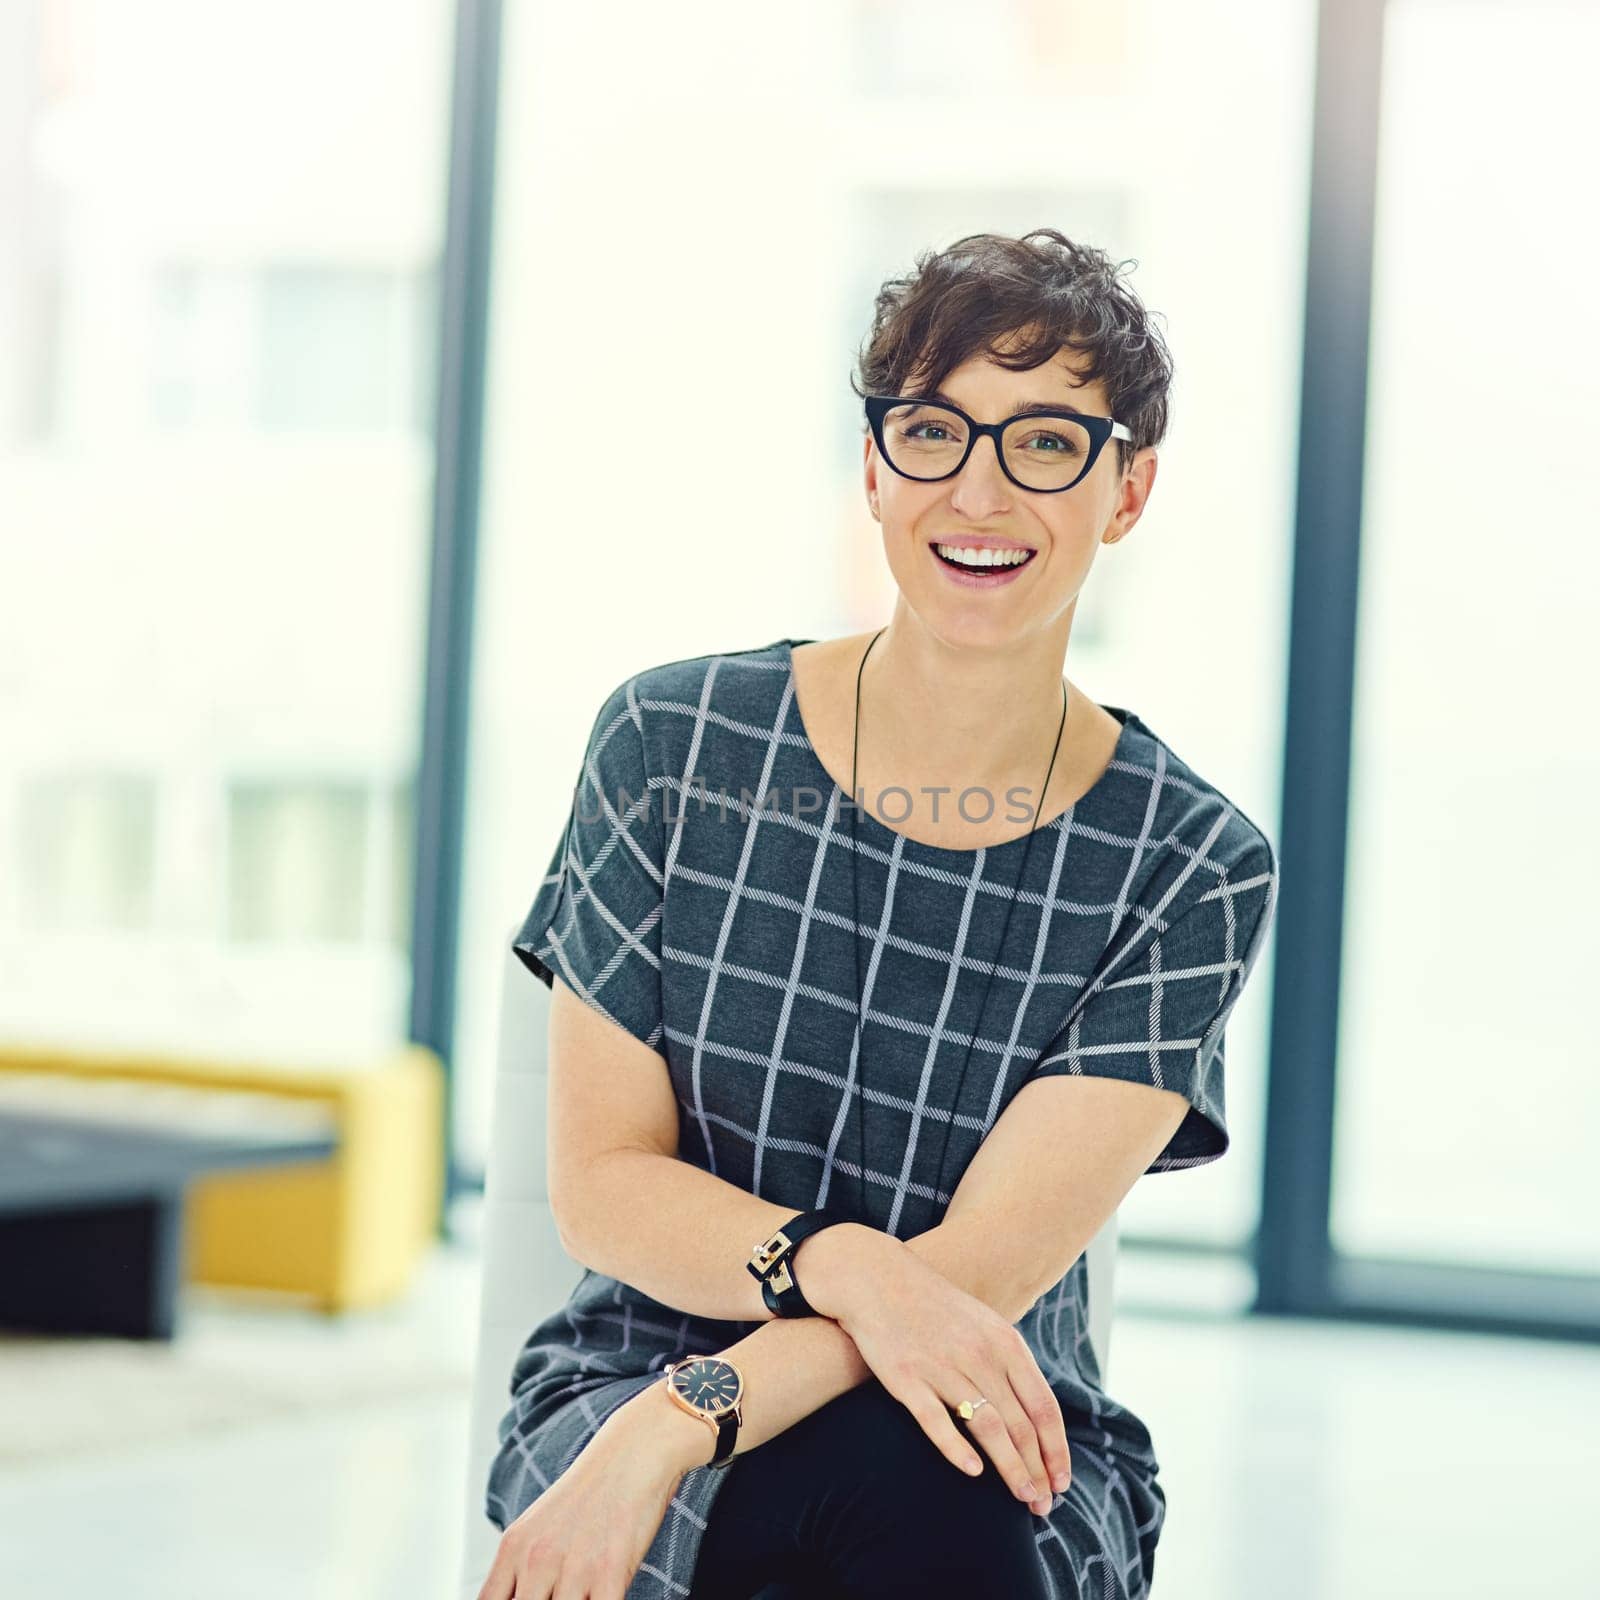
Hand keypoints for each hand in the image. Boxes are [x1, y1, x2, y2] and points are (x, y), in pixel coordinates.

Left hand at [477, 1382, 707, 1598]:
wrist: (634, 1451)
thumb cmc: (592, 1492)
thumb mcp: (540, 1526)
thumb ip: (521, 1570)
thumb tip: (520, 1595)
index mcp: (514, 1548)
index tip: (528, 1598)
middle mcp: (536, 1560)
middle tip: (561, 1593)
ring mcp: (572, 1568)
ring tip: (586, 1592)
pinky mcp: (609, 1572)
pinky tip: (607, 1595)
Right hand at [803, 1226, 1070, 1515]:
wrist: (876, 1278)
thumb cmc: (934, 1307)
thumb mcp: (983, 1324)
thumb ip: (1010, 1363)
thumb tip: (1037, 1414)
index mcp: (1004, 1342)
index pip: (1042, 1406)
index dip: (1056, 1449)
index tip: (1062, 1482)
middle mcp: (978, 1353)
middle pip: (1019, 1423)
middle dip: (1037, 1469)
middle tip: (1043, 1504)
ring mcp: (941, 1365)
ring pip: (988, 1426)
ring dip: (1010, 1468)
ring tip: (1022, 1498)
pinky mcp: (905, 1377)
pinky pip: (936, 1420)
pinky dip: (957, 1449)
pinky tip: (973, 1472)